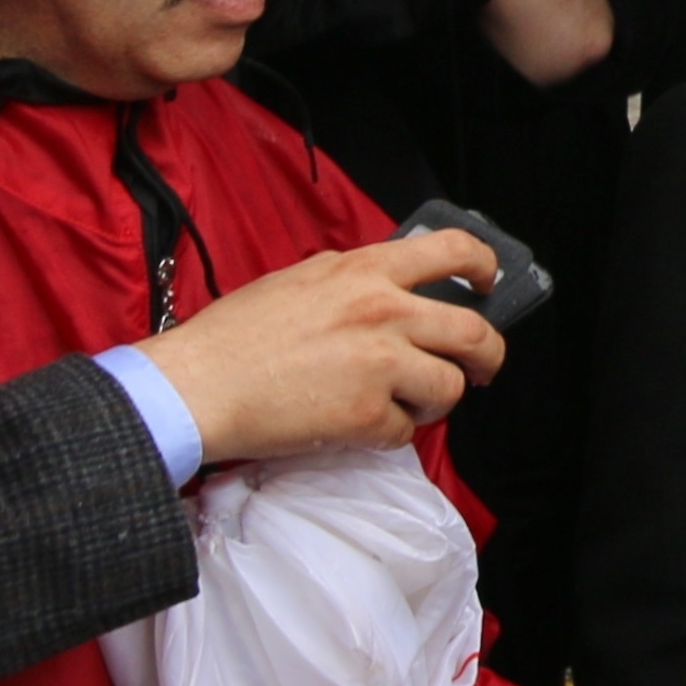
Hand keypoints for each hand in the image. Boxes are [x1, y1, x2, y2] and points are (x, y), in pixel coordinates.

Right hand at [156, 227, 508, 464]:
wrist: (196, 384)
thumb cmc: (233, 336)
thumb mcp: (299, 280)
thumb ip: (352, 280)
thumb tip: (388, 287)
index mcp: (364, 271)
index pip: (452, 251)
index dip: (485, 266)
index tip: (488, 285)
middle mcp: (382, 311)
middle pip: (474, 333)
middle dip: (488, 357)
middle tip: (480, 369)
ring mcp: (380, 364)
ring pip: (449, 387)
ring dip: (434, 402)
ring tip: (407, 404)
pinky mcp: (367, 414)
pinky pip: (405, 431)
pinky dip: (388, 434)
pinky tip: (358, 426)